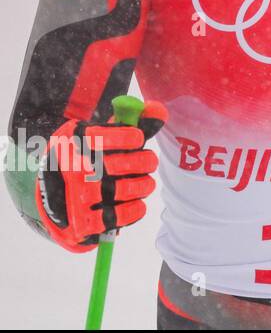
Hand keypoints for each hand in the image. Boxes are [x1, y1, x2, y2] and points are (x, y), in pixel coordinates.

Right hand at [36, 101, 167, 251]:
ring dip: (144, 185)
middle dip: (145, 161)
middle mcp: (74, 169)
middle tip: (148, 162)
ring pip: (126, 190)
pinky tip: (136, 202)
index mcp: (74, 143)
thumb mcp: (95, 135)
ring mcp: (77, 196)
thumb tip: (157, 110)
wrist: (51, 196)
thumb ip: (126, 122)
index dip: (130, 137)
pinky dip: (135, 209)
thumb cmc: (83, 159)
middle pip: (122, 164)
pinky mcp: (83, 222)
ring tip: (145, 182)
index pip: (107, 137)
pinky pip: (119, 216)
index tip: (137, 139)